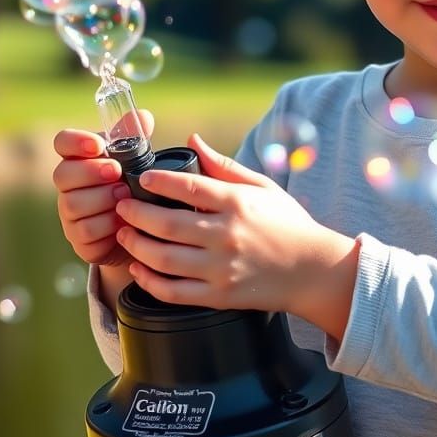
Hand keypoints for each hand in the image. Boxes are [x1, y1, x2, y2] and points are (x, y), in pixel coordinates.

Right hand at [52, 111, 153, 268]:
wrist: (143, 230)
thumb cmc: (137, 187)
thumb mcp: (140, 161)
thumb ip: (137, 138)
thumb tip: (142, 117)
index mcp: (81, 159)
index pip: (63, 142)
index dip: (76, 142)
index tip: (98, 145)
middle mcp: (69, 185)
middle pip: (62, 174)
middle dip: (91, 172)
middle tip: (117, 173)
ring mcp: (70, 213)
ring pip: (72, 204)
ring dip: (102, 199)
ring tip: (127, 197)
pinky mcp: (79, 239)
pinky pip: (85, 231)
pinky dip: (107, 226)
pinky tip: (125, 222)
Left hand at [115, 133, 358, 338]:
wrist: (314, 271)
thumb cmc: (289, 225)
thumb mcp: (262, 187)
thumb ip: (224, 165)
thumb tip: (194, 140)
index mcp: (237, 204)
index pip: (187, 188)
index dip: (157, 182)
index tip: (141, 180)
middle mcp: (227, 236)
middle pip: (167, 225)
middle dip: (135, 215)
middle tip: (122, 208)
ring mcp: (222, 268)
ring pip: (164, 259)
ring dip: (136, 246)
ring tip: (125, 236)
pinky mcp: (219, 296)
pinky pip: (173, 291)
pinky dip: (149, 281)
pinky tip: (139, 269)